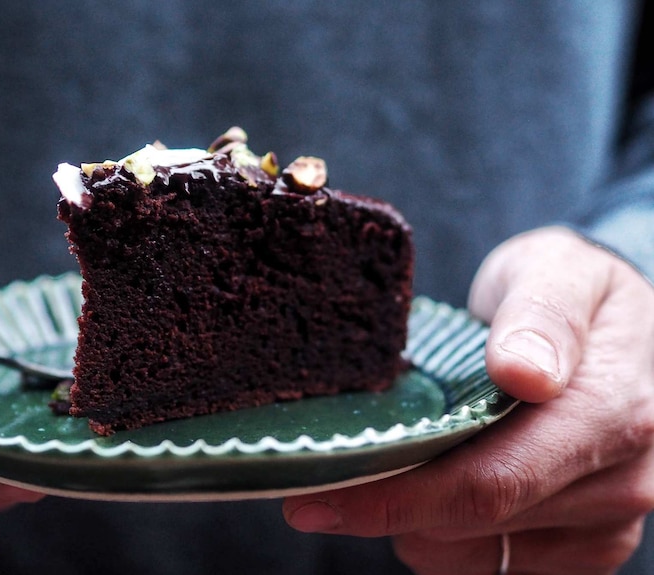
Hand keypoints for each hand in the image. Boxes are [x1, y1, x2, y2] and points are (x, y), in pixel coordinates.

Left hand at [282, 226, 653, 573]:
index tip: (315, 496)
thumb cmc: (578, 294)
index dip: (396, 497)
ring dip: (412, 518)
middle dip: (382, 506)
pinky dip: (439, 532)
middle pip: (473, 523)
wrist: (623, 329)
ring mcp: (602, 524)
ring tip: (389, 458)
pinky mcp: (582, 546)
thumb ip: (543, 315)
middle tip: (312, 484)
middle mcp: (617, 483)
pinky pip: (488, 563)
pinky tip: (428, 481)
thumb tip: (523, 374)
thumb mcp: (558, 270)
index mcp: (611, 414)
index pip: (491, 480)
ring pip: (471, 552)